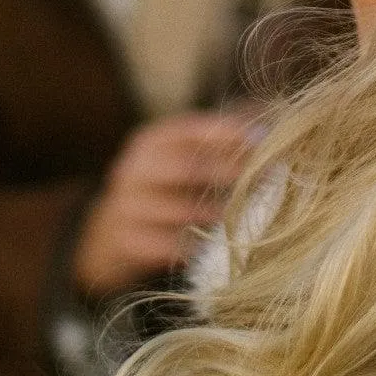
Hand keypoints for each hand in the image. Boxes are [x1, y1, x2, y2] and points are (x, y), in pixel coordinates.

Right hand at [72, 110, 254, 297]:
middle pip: (188, 168)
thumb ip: (216, 145)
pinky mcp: (127, 241)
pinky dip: (194, 245)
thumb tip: (266, 133)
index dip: (228, 133)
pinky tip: (213, 245)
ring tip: (242, 214)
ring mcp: (127, 205)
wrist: (109, 234)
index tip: (263, 139)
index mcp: (150, 141)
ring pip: (181, 210)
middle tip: (263, 178)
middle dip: (229, 172)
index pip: (191, 130)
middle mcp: (134, 169)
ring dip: (216, 213)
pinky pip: (169, 245)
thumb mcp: (178, 158)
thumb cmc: (162, 190)